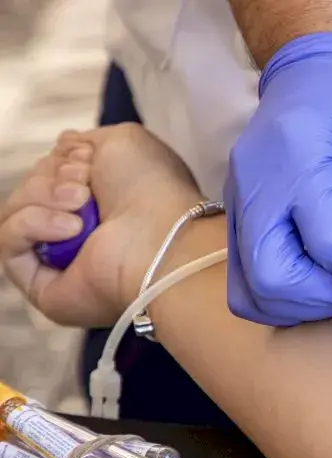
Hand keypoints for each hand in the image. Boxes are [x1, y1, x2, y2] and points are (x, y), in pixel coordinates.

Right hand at [0, 125, 202, 326]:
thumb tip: (63, 146)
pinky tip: (70, 229)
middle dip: (51, 178)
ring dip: (44, 197)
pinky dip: (32, 224)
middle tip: (85, 189)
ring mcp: (57, 262)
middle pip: (29, 190)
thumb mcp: (124, 142)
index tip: (87, 160)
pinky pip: (7, 241)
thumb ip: (87, 142)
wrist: (161, 237)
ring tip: (82, 206)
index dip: (61, 160)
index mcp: (100, 203)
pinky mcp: (40, 286)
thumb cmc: (154, 189)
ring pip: (14, 211)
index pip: (50, 173)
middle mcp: (78, 232)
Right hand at [226, 32, 331, 334]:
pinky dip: (287, 302)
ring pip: (254, 293)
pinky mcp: (233, 220)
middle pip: (275, 279)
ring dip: (309, 309)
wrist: (321, 67)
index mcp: (299, 154)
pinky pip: (246, 285)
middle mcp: (254, 182)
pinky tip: (325, 284)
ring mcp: (235, 204)